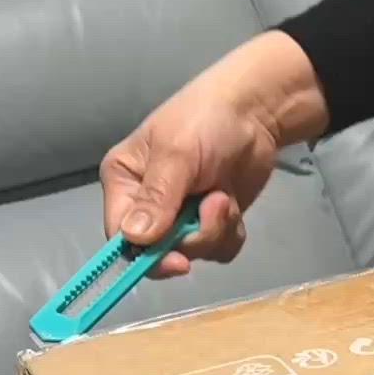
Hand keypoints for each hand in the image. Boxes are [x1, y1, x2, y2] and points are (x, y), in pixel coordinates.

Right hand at [100, 33, 328, 276]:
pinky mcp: (209, 223)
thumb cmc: (205, 120)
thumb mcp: (177, 155)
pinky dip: (230, 232)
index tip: (178, 261)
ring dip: (216, 230)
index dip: (146, 256)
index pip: (120, 236)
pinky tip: (232, 202)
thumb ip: (157, 197)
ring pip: (194, 253)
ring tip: (222, 194)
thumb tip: (134, 238)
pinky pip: (219, 251)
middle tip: (214, 205)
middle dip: (192, 238)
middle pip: (159, 253)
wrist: (253, 113)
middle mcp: (146, 205)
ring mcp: (179, 217)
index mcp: (124, 182)